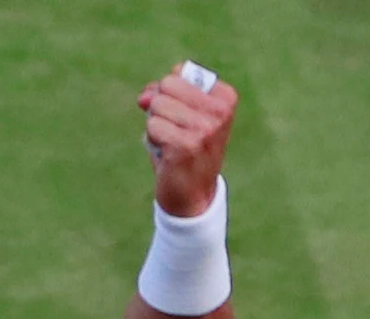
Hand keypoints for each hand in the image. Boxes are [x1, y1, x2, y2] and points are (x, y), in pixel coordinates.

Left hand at [135, 62, 235, 217]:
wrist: (192, 195)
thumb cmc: (185, 148)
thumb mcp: (181, 113)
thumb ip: (163, 93)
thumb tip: (144, 98)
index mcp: (225, 97)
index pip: (179, 73)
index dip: (170, 93)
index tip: (184, 116)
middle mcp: (219, 111)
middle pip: (167, 85)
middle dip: (161, 108)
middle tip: (176, 131)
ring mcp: (205, 129)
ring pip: (157, 105)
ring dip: (156, 125)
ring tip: (172, 144)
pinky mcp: (186, 145)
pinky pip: (152, 126)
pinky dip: (153, 140)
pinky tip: (168, 154)